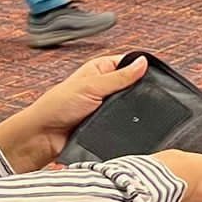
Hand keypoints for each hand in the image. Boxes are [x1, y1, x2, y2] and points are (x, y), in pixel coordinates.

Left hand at [0, 53, 147, 172]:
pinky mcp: (105, 126)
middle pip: (132, 87)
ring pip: (129, 107)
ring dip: (132, 112)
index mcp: (99, 70)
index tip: (157, 76)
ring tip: (141, 116)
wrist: (43, 138)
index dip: (141, 67)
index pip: (128, 63)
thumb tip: (142, 62)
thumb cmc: (57, 107)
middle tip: (151, 98)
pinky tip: (133, 129)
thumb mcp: (91, 86)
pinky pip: (123, 124)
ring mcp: (105, 108)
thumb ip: (119, 77)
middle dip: (139, 93)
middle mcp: (103, 87)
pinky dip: (127, 126)